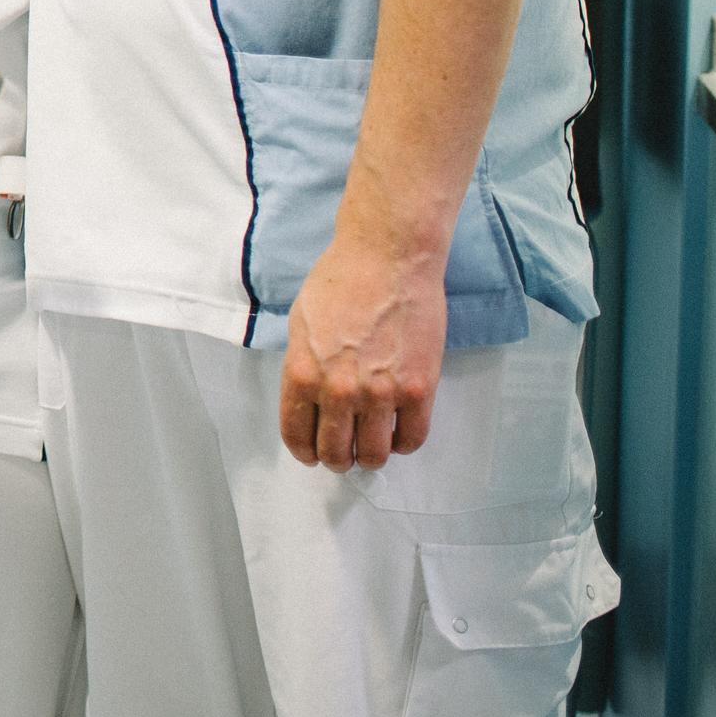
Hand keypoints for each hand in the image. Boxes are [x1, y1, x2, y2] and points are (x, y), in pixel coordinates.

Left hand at [280, 234, 445, 470]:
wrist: (388, 258)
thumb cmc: (342, 281)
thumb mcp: (301, 324)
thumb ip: (303, 367)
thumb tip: (308, 400)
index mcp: (303, 373)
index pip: (296, 435)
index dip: (304, 451)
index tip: (311, 454)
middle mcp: (339, 390)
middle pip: (335, 453)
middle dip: (337, 458)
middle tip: (343, 453)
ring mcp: (381, 392)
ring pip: (374, 455)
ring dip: (370, 457)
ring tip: (371, 446)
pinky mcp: (419, 389)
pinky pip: (412, 438)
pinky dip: (403, 444)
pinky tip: (398, 432)